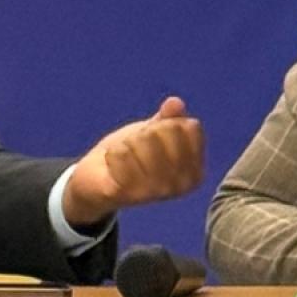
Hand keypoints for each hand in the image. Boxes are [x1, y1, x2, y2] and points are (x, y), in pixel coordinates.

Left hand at [62, 96, 204, 227]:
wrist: (100, 183)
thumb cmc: (135, 155)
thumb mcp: (156, 132)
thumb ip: (169, 118)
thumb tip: (175, 102)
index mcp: (196, 172)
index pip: (189, 127)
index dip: (167, 122)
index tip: (157, 135)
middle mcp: (180, 185)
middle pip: (163, 131)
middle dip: (145, 132)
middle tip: (136, 146)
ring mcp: (155, 192)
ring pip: (140, 141)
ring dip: (127, 142)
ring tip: (125, 155)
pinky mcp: (128, 193)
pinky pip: (119, 154)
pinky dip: (112, 152)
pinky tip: (113, 163)